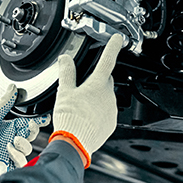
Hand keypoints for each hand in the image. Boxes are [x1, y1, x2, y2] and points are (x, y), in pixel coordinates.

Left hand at [0, 85, 49, 180]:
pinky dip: (17, 155)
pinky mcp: (10, 165)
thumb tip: (13, 88)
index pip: (28, 123)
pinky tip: (9, 151)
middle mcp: (12, 140)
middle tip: (29, 125)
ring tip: (12, 141)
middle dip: (33, 130)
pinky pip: (22, 161)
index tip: (45, 118)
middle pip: (32, 135)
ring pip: (28, 148)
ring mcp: (11, 153)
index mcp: (10, 128)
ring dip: (23, 144)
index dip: (38, 121)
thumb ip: (5, 102)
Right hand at [50, 34, 123, 166]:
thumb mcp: (64, 92)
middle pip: (105, 81)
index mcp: (98, 84)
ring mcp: (112, 110)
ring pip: (106, 97)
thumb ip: (67, 73)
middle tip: (81, 88)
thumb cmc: (70, 119)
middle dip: (96, 81)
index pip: (107, 60)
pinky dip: (98, 113)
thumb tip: (65, 59)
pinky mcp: (111, 123)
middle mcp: (109, 96)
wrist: (75, 144)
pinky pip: (106, 113)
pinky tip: (85, 117)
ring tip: (80, 108)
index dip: (113, 47)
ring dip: (96, 98)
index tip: (118, 39)